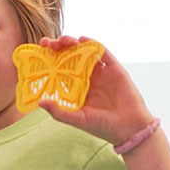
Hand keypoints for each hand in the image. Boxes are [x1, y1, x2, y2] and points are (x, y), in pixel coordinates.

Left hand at [37, 36, 153, 144]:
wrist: (129, 130)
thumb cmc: (102, 127)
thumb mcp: (77, 119)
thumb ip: (59, 112)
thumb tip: (40, 102)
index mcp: (77, 87)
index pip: (60, 68)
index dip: (50, 59)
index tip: (40, 52)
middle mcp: (88, 77)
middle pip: (70, 57)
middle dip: (59, 47)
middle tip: (48, 43)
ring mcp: (101, 72)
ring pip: (85, 52)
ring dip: (73, 43)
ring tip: (63, 40)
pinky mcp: (115, 70)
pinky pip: (104, 53)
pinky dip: (93, 44)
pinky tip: (83, 40)